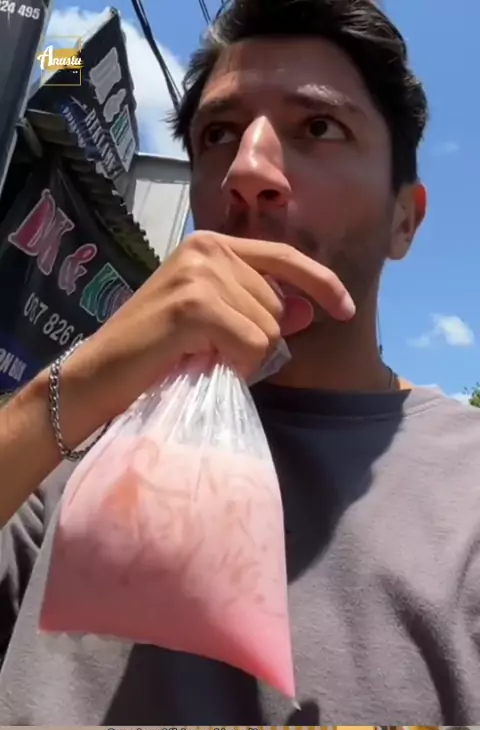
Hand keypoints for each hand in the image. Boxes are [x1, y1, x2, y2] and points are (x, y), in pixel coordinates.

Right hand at [60, 231, 354, 438]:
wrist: (99, 378)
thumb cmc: (154, 354)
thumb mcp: (212, 321)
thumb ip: (256, 306)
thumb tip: (310, 309)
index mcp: (211, 244)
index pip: (284, 258)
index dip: (321, 283)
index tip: (346, 308)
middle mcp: (207, 247)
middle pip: (279, 304)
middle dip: (258, 340)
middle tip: (211, 353)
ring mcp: (200, 271)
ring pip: (269, 327)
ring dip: (244, 356)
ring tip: (199, 357)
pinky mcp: (194, 303)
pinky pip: (253, 343)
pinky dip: (237, 364)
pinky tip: (199, 363)